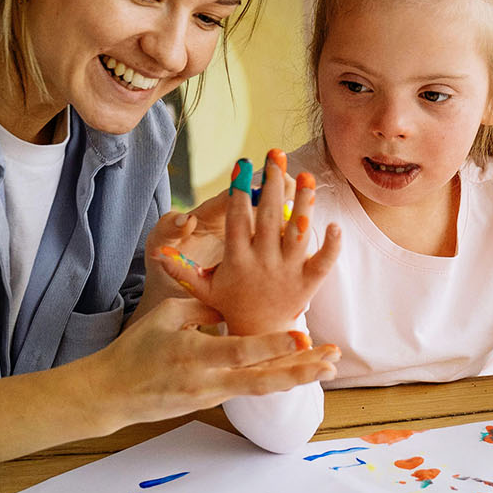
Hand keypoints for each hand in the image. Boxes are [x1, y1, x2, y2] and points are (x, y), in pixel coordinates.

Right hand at [91, 297, 339, 426]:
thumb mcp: (165, 316)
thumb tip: (232, 307)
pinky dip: (275, 378)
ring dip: (296, 377)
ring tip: (327, 368)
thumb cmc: (136, 348)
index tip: (303, 335)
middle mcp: (208, 381)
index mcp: (193, 355)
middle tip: (331, 361)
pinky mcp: (213, 401)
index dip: (273, 344)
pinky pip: (250, 388)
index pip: (241, 351)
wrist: (113, 393)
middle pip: (262, 380)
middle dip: (300, 370)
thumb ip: (202, 309)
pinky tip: (298, 371)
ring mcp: (212, 395)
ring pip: (262, 388)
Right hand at [156, 149, 341, 335]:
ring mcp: (288, 272)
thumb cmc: (230, 305)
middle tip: (277, 155)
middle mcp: (264, 263)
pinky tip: (335, 223)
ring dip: (304, 203)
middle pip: (270, 218)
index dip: (240, 192)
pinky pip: (323, 262)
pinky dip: (331, 244)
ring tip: (306, 175)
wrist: (260, 337)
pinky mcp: (308, 284)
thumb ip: (181, 269)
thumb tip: (157, 252)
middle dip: (273, 184)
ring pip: (298, 233)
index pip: (239, 220)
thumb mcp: (203, 289)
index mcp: (238, 260)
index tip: (242, 165)